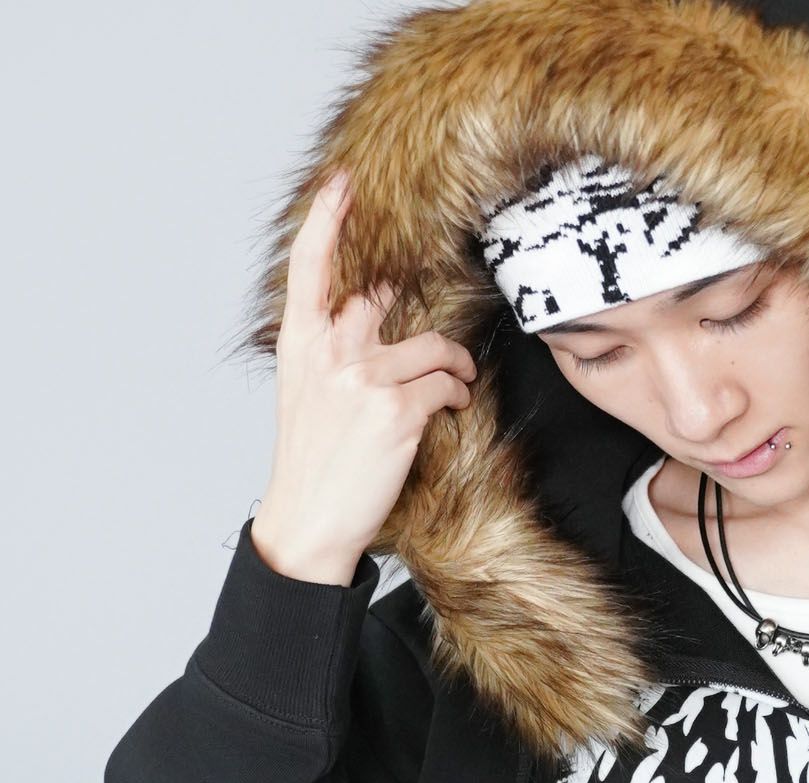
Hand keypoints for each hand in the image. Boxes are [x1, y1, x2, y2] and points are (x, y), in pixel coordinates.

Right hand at [253, 167, 479, 584]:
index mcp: (300, 344)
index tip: (342, 184)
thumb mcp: (307, 395)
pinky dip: (456, 393)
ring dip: (454, 364)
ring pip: (432, 347)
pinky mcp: (398, 410)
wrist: (309, 520)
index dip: (327, 220)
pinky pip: (445, 384)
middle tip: (433, 310)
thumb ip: (332, 352)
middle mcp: (331, 352)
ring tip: (457, 381)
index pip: (309, 267)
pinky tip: (453, 406)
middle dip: (412, 301)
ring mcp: (365, 379)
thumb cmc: (312, 461)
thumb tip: (370, 318)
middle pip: (381, 297)